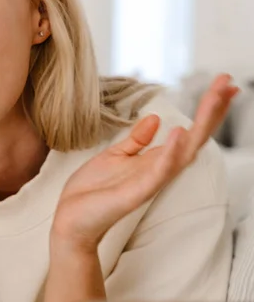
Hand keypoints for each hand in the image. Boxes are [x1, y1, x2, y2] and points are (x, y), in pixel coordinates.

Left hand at [51, 74, 238, 251]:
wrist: (72, 218)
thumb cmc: (93, 191)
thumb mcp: (115, 156)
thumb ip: (137, 140)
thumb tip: (155, 118)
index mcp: (154, 160)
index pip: (188, 131)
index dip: (206, 110)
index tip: (222, 84)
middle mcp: (159, 169)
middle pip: (195, 137)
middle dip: (212, 110)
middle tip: (228, 83)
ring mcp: (151, 181)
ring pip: (185, 150)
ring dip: (201, 124)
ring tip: (215, 97)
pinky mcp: (138, 191)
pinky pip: (160, 171)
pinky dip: (171, 152)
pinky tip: (179, 132)